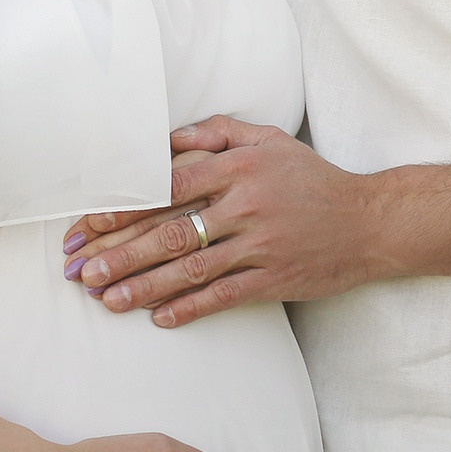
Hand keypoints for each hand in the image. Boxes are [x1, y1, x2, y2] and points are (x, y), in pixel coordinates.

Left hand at [62, 116, 385, 326]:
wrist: (370, 221)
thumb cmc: (313, 178)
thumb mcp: (270, 141)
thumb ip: (218, 132)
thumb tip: (168, 139)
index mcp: (239, 168)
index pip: (168, 187)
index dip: (125, 207)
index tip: (89, 223)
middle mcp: (246, 205)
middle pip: (171, 232)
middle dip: (120, 253)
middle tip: (80, 270)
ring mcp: (260, 245)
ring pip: (190, 269)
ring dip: (143, 286)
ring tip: (106, 300)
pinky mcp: (275, 279)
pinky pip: (224, 296)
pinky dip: (190, 308)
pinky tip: (158, 319)